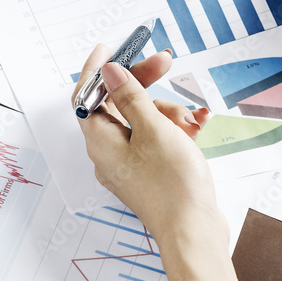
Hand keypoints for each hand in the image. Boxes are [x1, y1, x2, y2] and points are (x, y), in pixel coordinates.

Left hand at [73, 45, 226, 249]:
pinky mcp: (146, 173)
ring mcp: (127, 164)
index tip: (110, 47)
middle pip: (116, 104)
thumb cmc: (173, 185)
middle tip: (165, 61)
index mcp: (100, 141)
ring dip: (164, 110)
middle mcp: (108, 153)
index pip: (86, 95)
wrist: (195, 233)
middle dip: (143, 83)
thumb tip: (108, 71)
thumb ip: (130, 96)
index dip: (97, 69)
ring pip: (139, 120)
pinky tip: (193, 129)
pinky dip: (170, 129)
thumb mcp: (153, 129)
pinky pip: (152, 139)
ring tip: (190, 119)